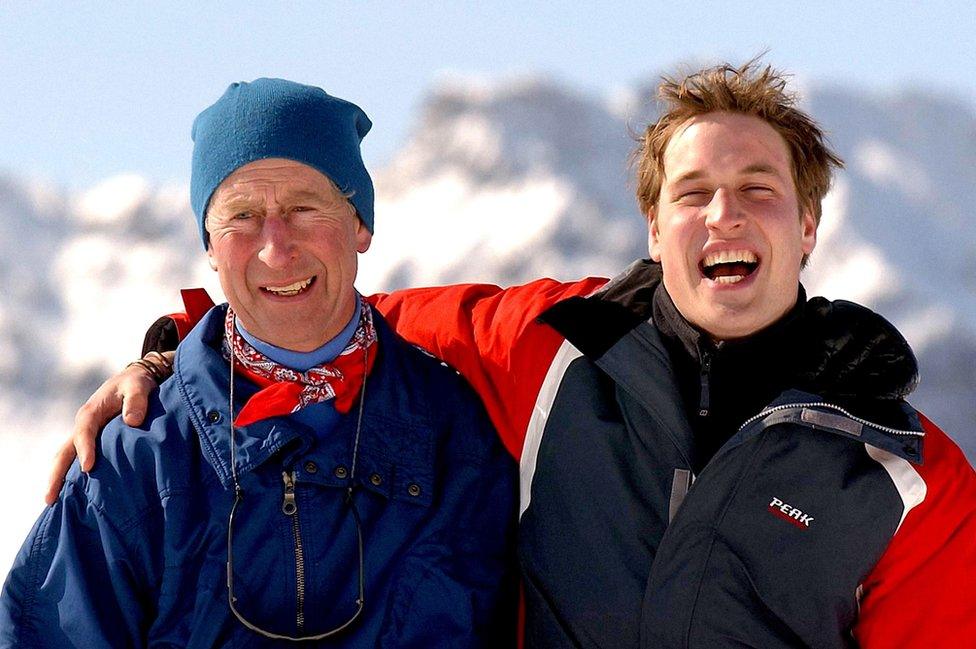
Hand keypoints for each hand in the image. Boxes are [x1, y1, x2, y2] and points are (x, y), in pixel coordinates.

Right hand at [44, 352, 172, 503]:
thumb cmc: (136, 384)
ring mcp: (85, 435)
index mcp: (92, 412)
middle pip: (65, 451)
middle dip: (56, 474)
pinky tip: (73, 494)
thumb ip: (137, 401)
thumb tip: (132, 421)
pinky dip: (71, 475)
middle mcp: (83, 425)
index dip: (85, 449)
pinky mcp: (92, 441)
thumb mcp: (138, 387)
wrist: (134, 381)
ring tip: (53, 501)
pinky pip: (77, 459)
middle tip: (50, 498)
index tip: (88, 468)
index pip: (85, 432)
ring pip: (66, 457)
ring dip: (59, 478)